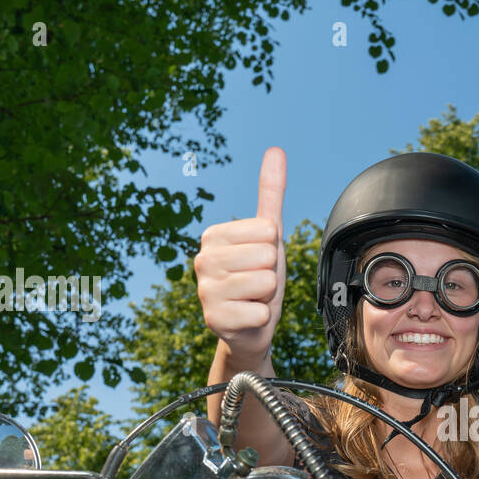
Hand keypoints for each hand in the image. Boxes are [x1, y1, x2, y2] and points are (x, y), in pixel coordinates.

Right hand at [195, 146, 286, 359]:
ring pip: (265, 282)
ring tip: (252, 300)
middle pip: (268, 256)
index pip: (268, 230)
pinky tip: (247, 318)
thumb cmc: (258, 278)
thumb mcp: (269, 235)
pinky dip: (261, 319)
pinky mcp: (214, 320)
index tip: (258, 263)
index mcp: (213, 235)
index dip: (272, 250)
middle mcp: (202, 260)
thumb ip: (270, 193)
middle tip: (257, 285)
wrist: (250, 328)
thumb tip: (276, 150)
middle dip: (270, 274)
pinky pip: (260, 313)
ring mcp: (205, 291)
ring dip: (267, 297)